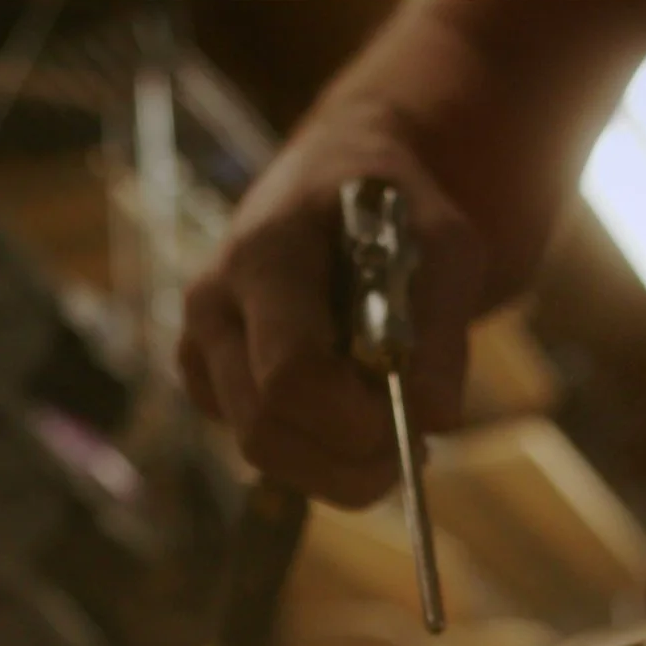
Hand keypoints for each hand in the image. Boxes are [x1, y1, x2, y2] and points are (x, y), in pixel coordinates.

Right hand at [178, 108, 487, 507]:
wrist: (332, 178)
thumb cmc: (395, 207)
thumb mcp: (445, 244)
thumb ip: (443, 329)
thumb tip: (435, 418)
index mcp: (263, 256)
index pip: (291, 373)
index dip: (355, 422)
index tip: (417, 427)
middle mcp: (213, 306)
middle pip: (265, 430)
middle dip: (348, 461)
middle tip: (415, 447)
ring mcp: (199, 347)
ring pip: (260, 451)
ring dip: (336, 467)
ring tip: (395, 436)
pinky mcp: (207, 380)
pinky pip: (261, 446)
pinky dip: (315, 453)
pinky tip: (355, 416)